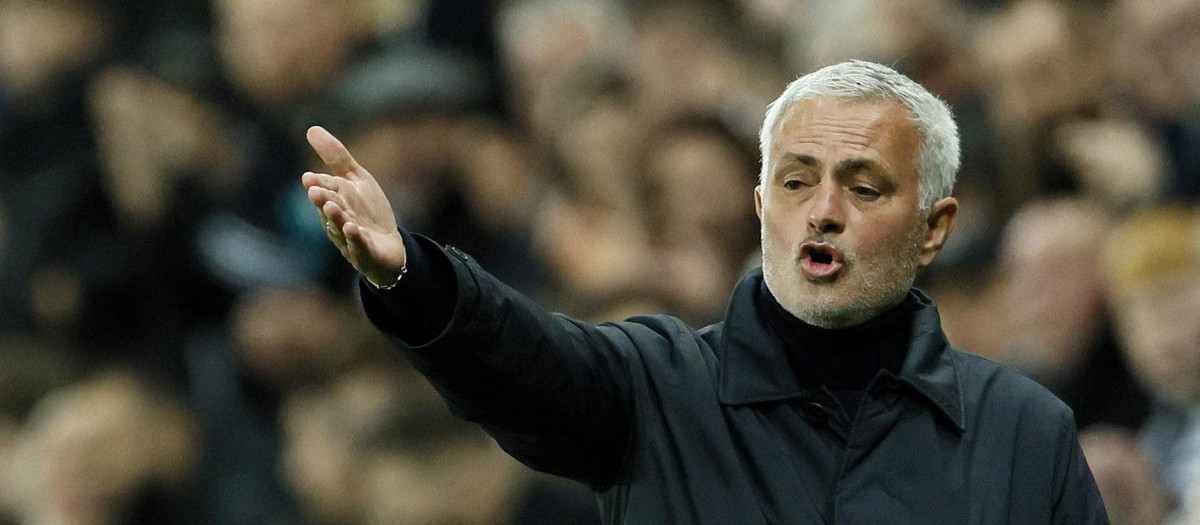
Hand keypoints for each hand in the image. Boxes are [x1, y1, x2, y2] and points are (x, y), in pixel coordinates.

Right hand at [302, 126, 406, 286]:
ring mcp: (350, 239)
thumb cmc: (367, 211)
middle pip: (329, 209)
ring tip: (331, 207)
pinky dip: (356, 239)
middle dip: (322, 200)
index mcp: (334, 201)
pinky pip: (359, 247)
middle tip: (315, 191)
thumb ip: (336, 157)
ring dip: (336, 218)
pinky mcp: (366, 253)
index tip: (309, 178)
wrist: (388, 245)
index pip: (326, 189)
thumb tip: (311, 129)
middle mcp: (338, 220)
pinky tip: (354, 229)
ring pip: (340, 228)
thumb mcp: (356, 179)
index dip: (319, 184)